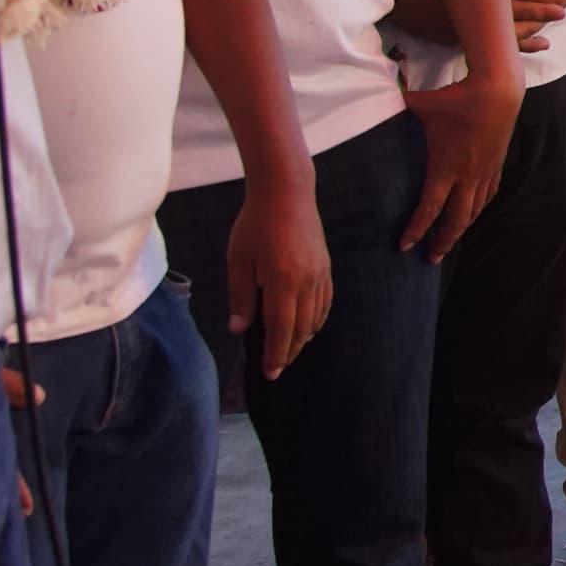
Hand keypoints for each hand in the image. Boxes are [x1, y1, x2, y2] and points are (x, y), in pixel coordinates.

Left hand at [227, 173, 334, 378]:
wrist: (286, 192)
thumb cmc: (255, 223)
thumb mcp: (238, 260)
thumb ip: (240, 296)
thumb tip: (239, 328)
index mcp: (282, 282)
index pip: (281, 330)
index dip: (275, 355)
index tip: (270, 373)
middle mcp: (306, 282)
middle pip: (301, 329)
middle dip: (288, 352)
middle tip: (277, 368)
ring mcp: (320, 275)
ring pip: (316, 318)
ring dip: (302, 338)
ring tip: (288, 349)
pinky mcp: (326, 267)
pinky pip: (325, 302)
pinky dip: (317, 320)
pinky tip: (308, 326)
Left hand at [398, 74, 518, 260]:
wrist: (499, 92)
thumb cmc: (457, 98)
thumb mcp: (421, 103)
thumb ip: (395, 106)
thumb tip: (370, 99)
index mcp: (445, 166)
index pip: (429, 208)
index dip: (416, 230)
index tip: (404, 246)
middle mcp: (467, 175)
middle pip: (456, 220)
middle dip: (442, 243)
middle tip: (430, 259)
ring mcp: (484, 172)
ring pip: (474, 212)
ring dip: (461, 231)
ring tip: (449, 243)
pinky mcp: (496, 165)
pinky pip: (488, 196)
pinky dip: (478, 210)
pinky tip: (472, 214)